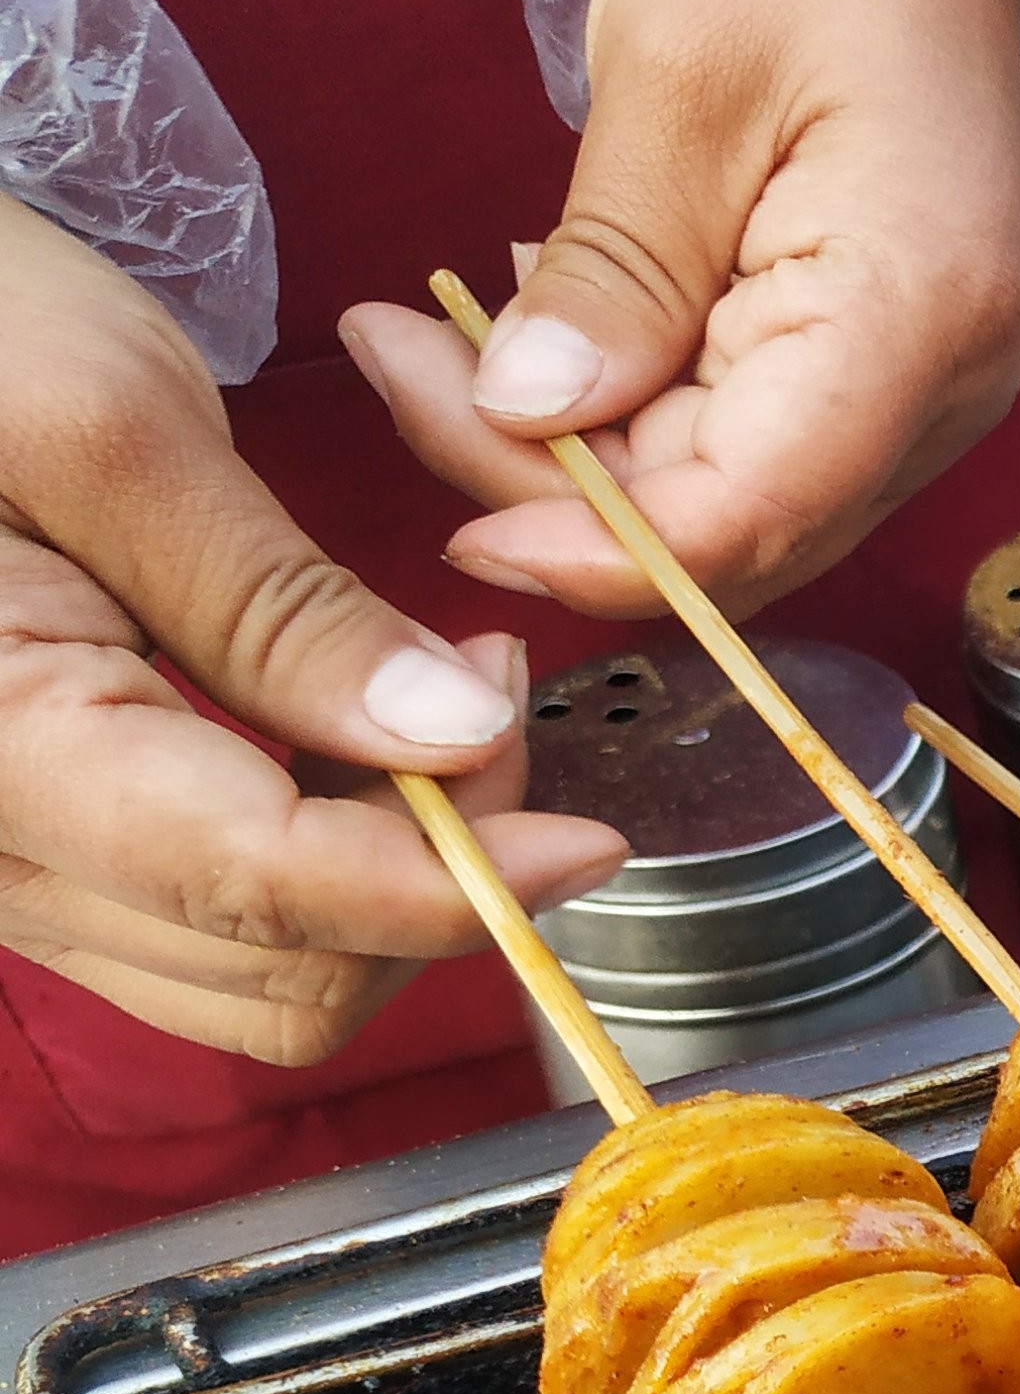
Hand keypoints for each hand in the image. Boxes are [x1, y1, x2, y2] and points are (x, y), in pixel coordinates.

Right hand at [0, 195, 624, 1065]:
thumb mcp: (105, 415)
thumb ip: (279, 606)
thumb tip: (455, 745)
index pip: (255, 889)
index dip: (447, 886)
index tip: (587, 839)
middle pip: (277, 976)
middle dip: (431, 874)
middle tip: (493, 692)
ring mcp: (4, 866)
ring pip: (257, 978)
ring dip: (390, 876)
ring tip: (439, 694)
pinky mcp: (36, 847)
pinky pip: (211, 925)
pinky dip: (326, 860)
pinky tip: (361, 727)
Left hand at [340, 0, 1019, 618]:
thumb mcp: (677, 78)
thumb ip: (611, 268)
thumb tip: (524, 417)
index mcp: (913, 319)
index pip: (751, 513)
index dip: (599, 549)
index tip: (453, 523)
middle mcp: (944, 391)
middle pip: (737, 532)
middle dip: (556, 494)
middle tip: (399, 368)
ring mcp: (924, 394)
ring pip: (732, 510)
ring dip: (579, 458)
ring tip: (446, 341)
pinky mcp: (886, 378)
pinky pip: (746, 451)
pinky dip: (633, 420)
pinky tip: (559, 329)